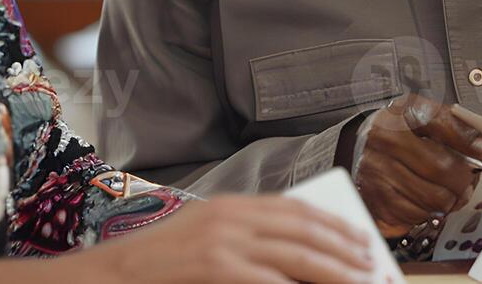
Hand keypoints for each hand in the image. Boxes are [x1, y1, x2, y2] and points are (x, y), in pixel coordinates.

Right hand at [76, 195, 373, 282]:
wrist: (108, 276)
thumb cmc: (157, 266)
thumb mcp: (204, 239)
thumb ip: (246, 241)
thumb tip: (298, 259)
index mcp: (232, 205)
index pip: (298, 210)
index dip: (335, 226)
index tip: (362, 241)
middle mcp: (233, 216)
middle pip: (307, 232)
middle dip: (346, 251)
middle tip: (374, 267)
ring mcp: (224, 241)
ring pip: (299, 257)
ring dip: (336, 274)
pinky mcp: (214, 266)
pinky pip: (269, 281)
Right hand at [353, 93, 481, 236]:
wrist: (360, 146)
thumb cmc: (400, 132)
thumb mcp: (424, 118)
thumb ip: (457, 129)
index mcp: (402, 113)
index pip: (443, 124)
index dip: (471, 142)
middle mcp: (385, 139)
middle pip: (442, 168)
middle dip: (464, 180)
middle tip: (468, 183)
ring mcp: (377, 171)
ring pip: (433, 197)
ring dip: (450, 200)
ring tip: (450, 194)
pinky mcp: (374, 199)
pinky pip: (416, 214)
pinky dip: (428, 213)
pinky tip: (426, 202)